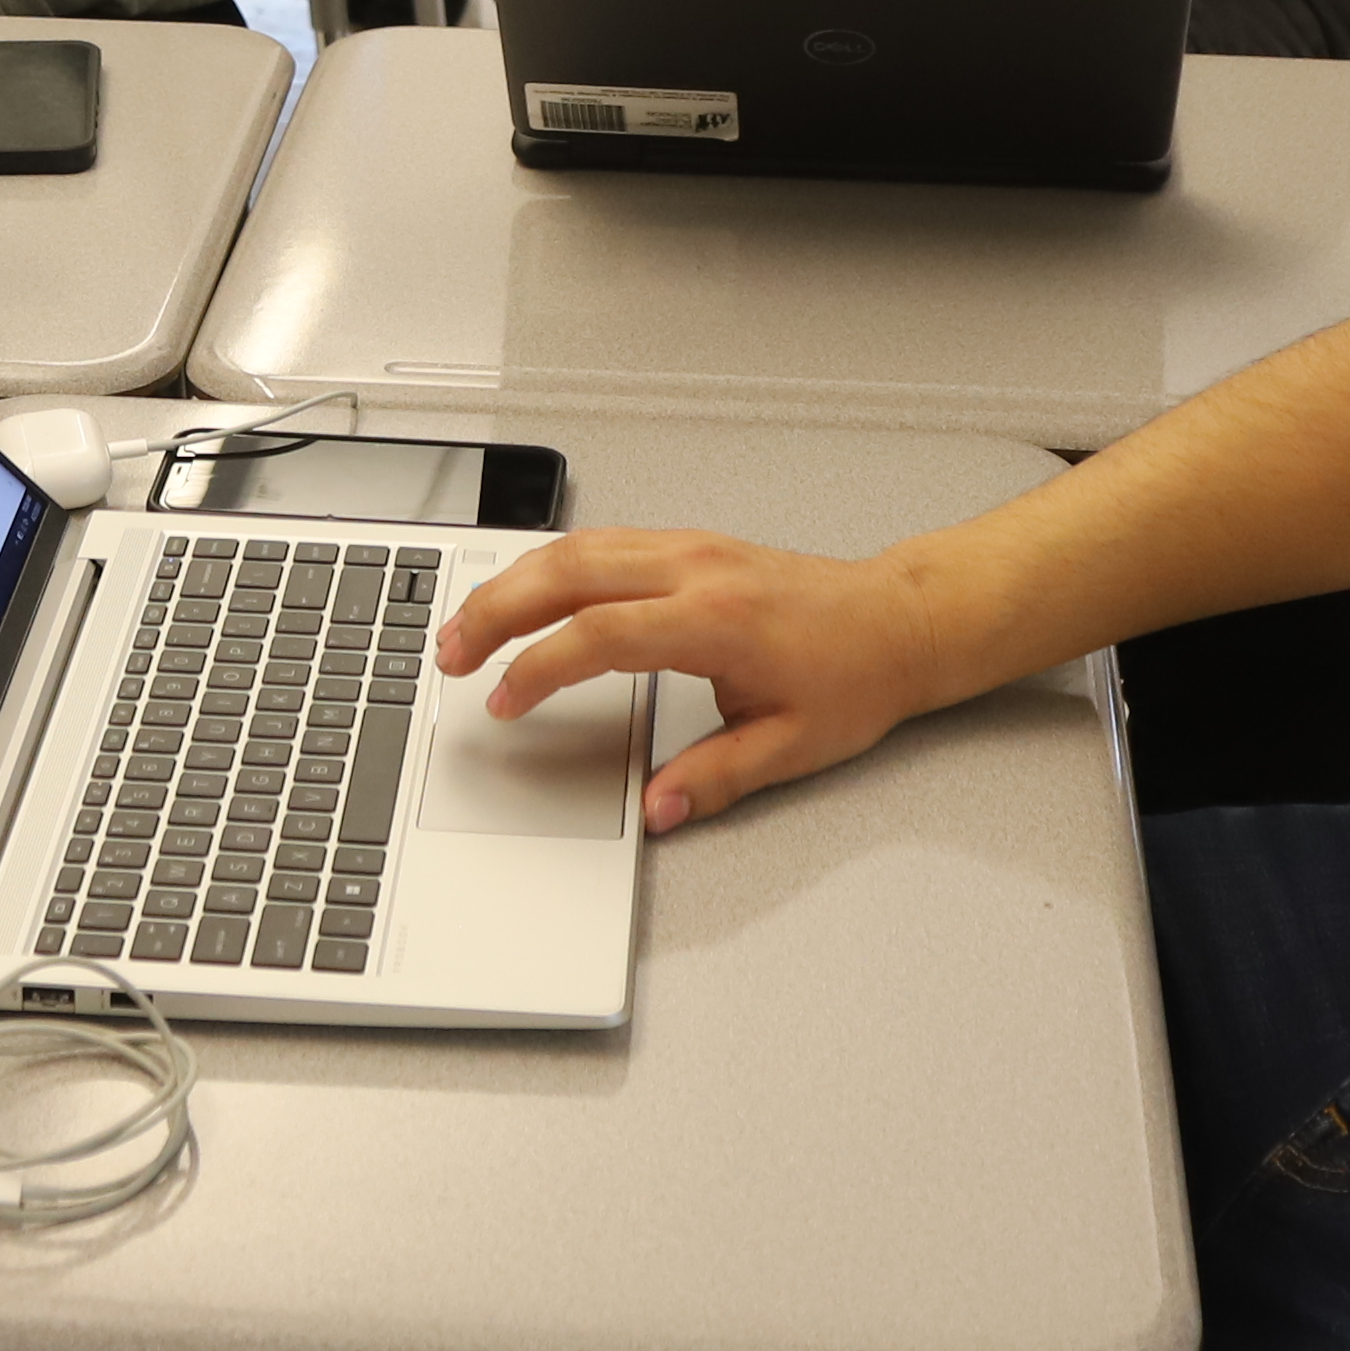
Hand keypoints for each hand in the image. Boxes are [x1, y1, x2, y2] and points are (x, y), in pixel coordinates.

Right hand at [433, 527, 954, 830]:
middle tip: (450, 652)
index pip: (601, 635)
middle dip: (497, 609)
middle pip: (569, 572)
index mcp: (717, 620)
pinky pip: (604, 542)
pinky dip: (551, 564)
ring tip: (469, 625)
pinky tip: (526, 590)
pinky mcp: (690, 545)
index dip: (541, 668)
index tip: (504, 702)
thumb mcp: (793, 747)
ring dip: (515, 580)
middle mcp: (697, 570)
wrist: (899, 621)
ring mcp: (691, 549)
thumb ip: (716, 777)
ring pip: (579, 547)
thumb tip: (658, 808)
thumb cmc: (854, 676)